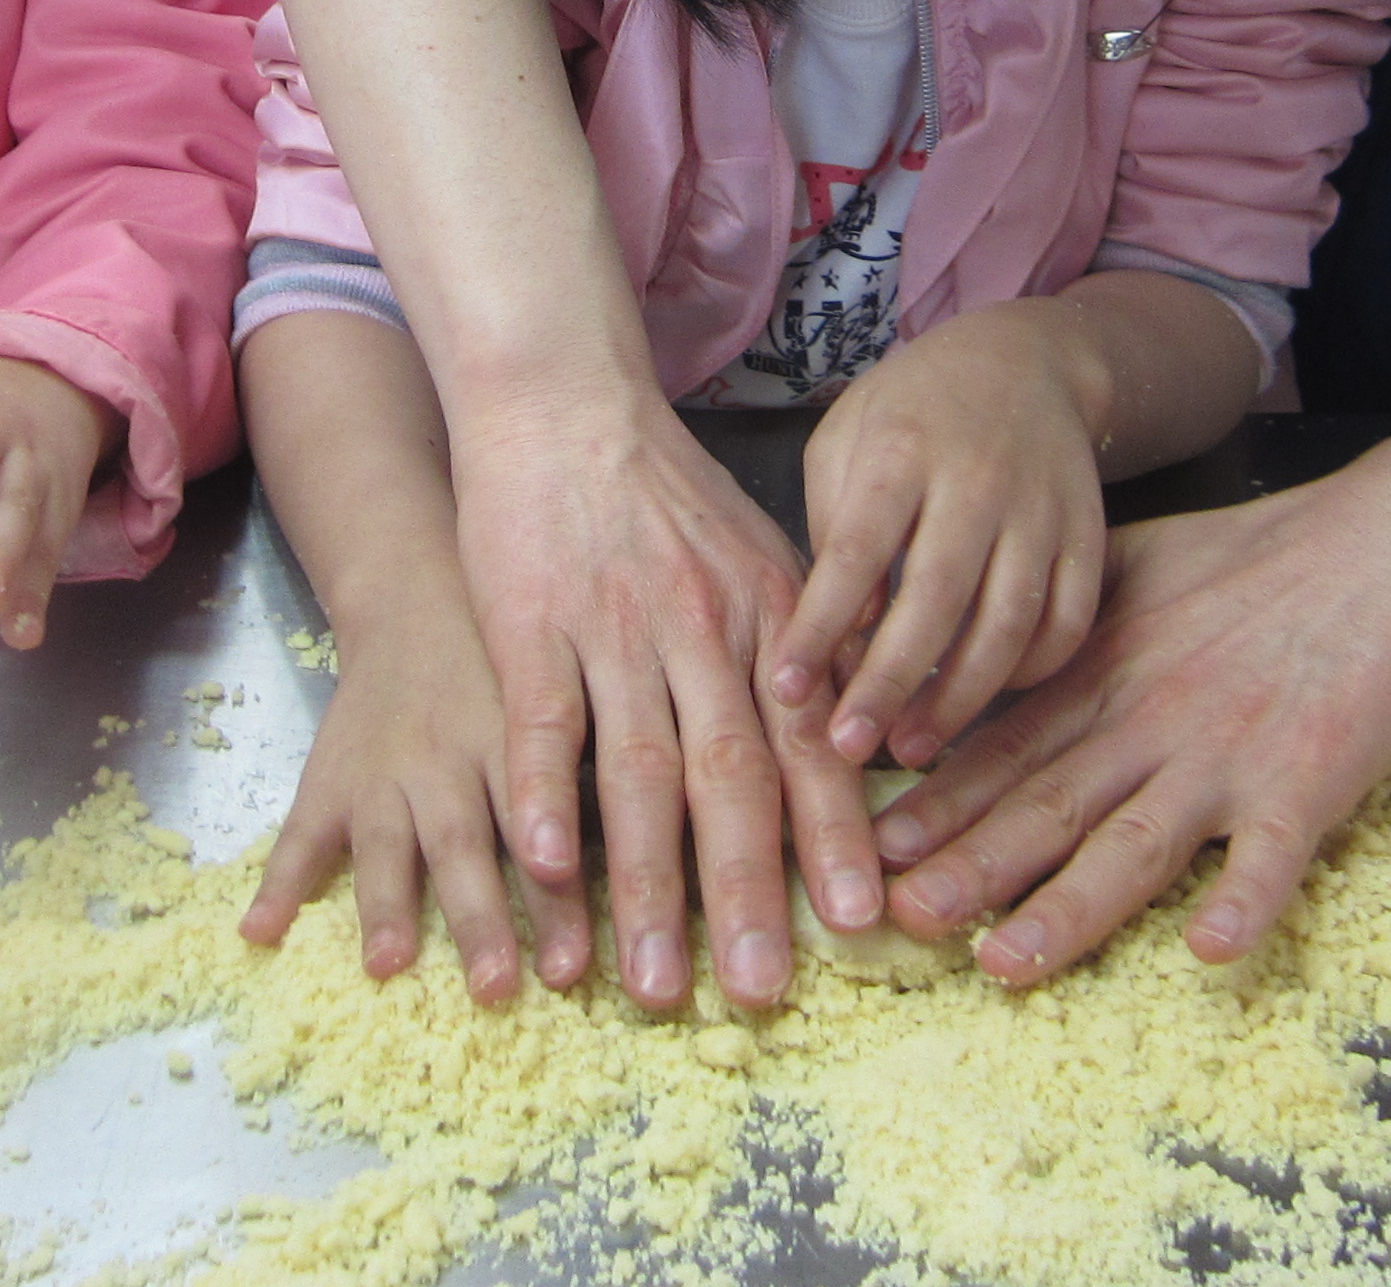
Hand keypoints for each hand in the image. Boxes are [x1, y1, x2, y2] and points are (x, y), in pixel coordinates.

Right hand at [238, 583, 596, 1000]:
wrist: (417, 592)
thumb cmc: (509, 661)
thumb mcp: (563, 694)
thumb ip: (601, 767)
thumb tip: (675, 846)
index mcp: (509, 746)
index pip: (539, 828)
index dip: (559, 898)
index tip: (576, 969)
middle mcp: (445, 763)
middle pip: (464, 847)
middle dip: (481, 919)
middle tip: (500, 988)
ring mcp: (381, 774)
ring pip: (384, 845)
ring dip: (386, 906)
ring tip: (389, 965)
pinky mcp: (329, 777)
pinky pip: (297, 832)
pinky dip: (276, 883)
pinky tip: (257, 933)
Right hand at [449, 387, 882, 1011]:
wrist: (564, 400)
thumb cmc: (664, 492)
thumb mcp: (758, 555)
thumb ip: (802, 649)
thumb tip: (855, 743)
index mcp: (767, 617)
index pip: (809, 742)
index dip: (832, 835)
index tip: (858, 921)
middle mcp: (702, 630)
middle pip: (733, 779)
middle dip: (749, 895)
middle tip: (764, 991)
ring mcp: (615, 629)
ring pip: (641, 774)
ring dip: (650, 887)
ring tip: (655, 981)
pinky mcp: (531, 625)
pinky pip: (544, 727)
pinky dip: (547, 801)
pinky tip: (553, 873)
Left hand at [769, 302, 1110, 770]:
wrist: (1025, 362)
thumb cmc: (910, 413)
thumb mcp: (845, 442)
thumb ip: (833, 530)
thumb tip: (835, 638)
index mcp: (900, 450)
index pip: (854, 551)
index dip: (818, 627)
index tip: (785, 692)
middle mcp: (977, 479)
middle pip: (935, 597)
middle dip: (889, 683)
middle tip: (851, 749)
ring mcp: (1041, 508)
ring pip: (1008, 621)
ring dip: (960, 697)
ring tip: (911, 746)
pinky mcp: (1088, 534)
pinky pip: (1068, 621)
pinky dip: (1031, 672)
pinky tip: (988, 700)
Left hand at [870, 439, 1390, 985]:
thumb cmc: (1269, 553)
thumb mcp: (1142, 560)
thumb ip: (1069, 609)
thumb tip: (990, 639)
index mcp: (1110, 669)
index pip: (1007, 745)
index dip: (938, 799)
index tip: (870, 845)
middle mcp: (1152, 717)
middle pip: (1048, 803)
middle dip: (967, 865)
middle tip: (894, 916)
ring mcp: (1228, 754)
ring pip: (1134, 844)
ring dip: (1067, 908)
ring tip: (1005, 961)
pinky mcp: (1309, 779)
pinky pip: (1273, 853)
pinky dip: (1244, 900)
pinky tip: (1208, 952)